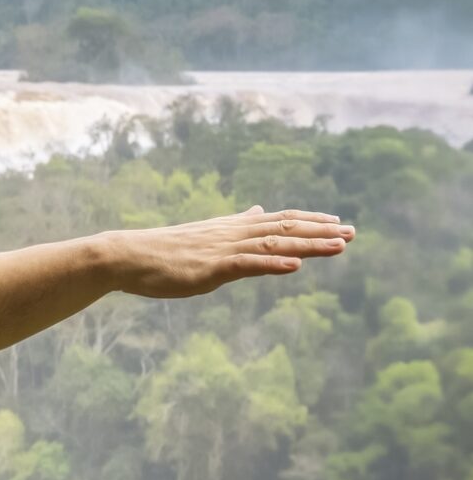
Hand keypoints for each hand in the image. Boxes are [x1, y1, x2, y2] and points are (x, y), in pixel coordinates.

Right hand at [111, 205, 354, 298]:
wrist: (126, 255)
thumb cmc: (161, 250)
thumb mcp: (204, 235)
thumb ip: (234, 226)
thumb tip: (256, 210)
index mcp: (230, 228)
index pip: (278, 220)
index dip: (310, 220)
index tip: (338, 222)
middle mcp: (232, 234)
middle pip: (284, 230)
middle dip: (321, 231)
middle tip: (354, 232)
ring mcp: (222, 250)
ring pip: (273, 245)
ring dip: (309, 246)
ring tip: (339, 246)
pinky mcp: (210, 268)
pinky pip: (247, 265)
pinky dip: (273, 265)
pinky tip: (295, 267)